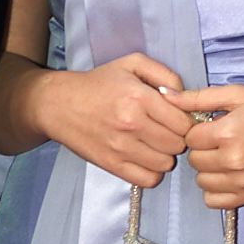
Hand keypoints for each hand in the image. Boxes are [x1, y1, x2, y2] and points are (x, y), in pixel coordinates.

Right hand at [44, 53, 193, 187]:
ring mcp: (121, 148)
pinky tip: (144, 156)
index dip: (184, 120)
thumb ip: (164, 74)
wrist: (60, 104)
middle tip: (163, 129)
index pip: (183, 122)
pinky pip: (149, 179)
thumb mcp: (131, 64)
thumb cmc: (98, 83)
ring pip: (166, 164)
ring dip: (164, 154)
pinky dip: (152, 171)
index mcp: (138, 96)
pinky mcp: (112, 166)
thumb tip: (184, 98)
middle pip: (177, 144)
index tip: (175, 117)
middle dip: (175, 137)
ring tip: (152, 142)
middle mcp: (132, 123)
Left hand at [169, 85, 243, 207]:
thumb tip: (164, 94)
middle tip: (217, 139)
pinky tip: (225, 173)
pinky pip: (214, 201)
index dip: (196, 129)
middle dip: (200, 148)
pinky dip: (214, 189)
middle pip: (194, 160)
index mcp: (228, 132)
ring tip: (223, 154)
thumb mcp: (237, 94)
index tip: (209, 124)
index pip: (189, 137)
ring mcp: (243, 183)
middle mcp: (233, 161)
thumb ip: (198, 97)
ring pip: (201, 181)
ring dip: (206, 168)